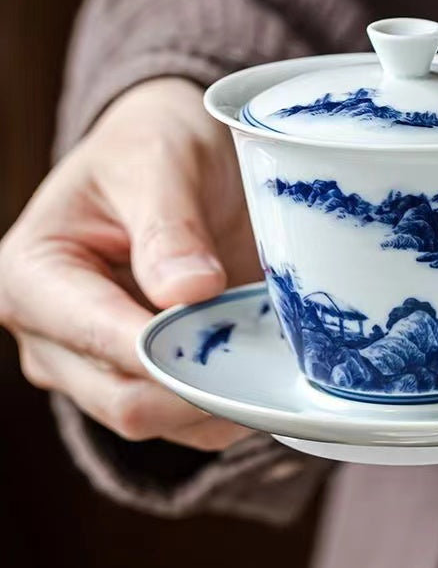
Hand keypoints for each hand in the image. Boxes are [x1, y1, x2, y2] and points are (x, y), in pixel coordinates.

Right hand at [0, 78, 259, 449]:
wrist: (167, 158)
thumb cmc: (151, 145)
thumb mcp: (159, 163)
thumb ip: (169, 227)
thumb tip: (190, 293)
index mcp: (33, 277)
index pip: (98, 338)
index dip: (169, 350)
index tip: (235, 333)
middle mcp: (53, 335)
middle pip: (126, 401)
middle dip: (202, 386)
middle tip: (270, 349)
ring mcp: (97, 364)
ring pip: (161, 421)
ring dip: (224, 399)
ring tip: (274, 353)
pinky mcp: (143, 374)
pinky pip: (187, 419)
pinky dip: (231, 403)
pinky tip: (266, 367)